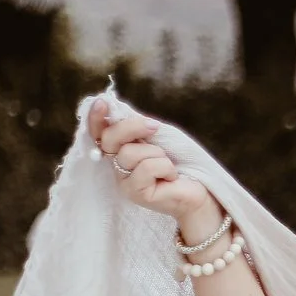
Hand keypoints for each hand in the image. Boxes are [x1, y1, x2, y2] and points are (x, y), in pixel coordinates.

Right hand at [90, 100, 222, 242]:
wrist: (199, 192)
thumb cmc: (178, 162)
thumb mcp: (157, 139)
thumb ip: (138, 129)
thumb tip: (121, 111)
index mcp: (119, 151)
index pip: (99, 134)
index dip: (96, 118)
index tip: (101, 102)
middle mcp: (116, 167)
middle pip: (109, 139)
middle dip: (132, 127)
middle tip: (155, 126)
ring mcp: (124, 182)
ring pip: (130, 153)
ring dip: (156, 153)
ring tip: (167, 165)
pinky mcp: (135, 194)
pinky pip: (147, 167)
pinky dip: (165, 167)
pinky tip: (171, 178)